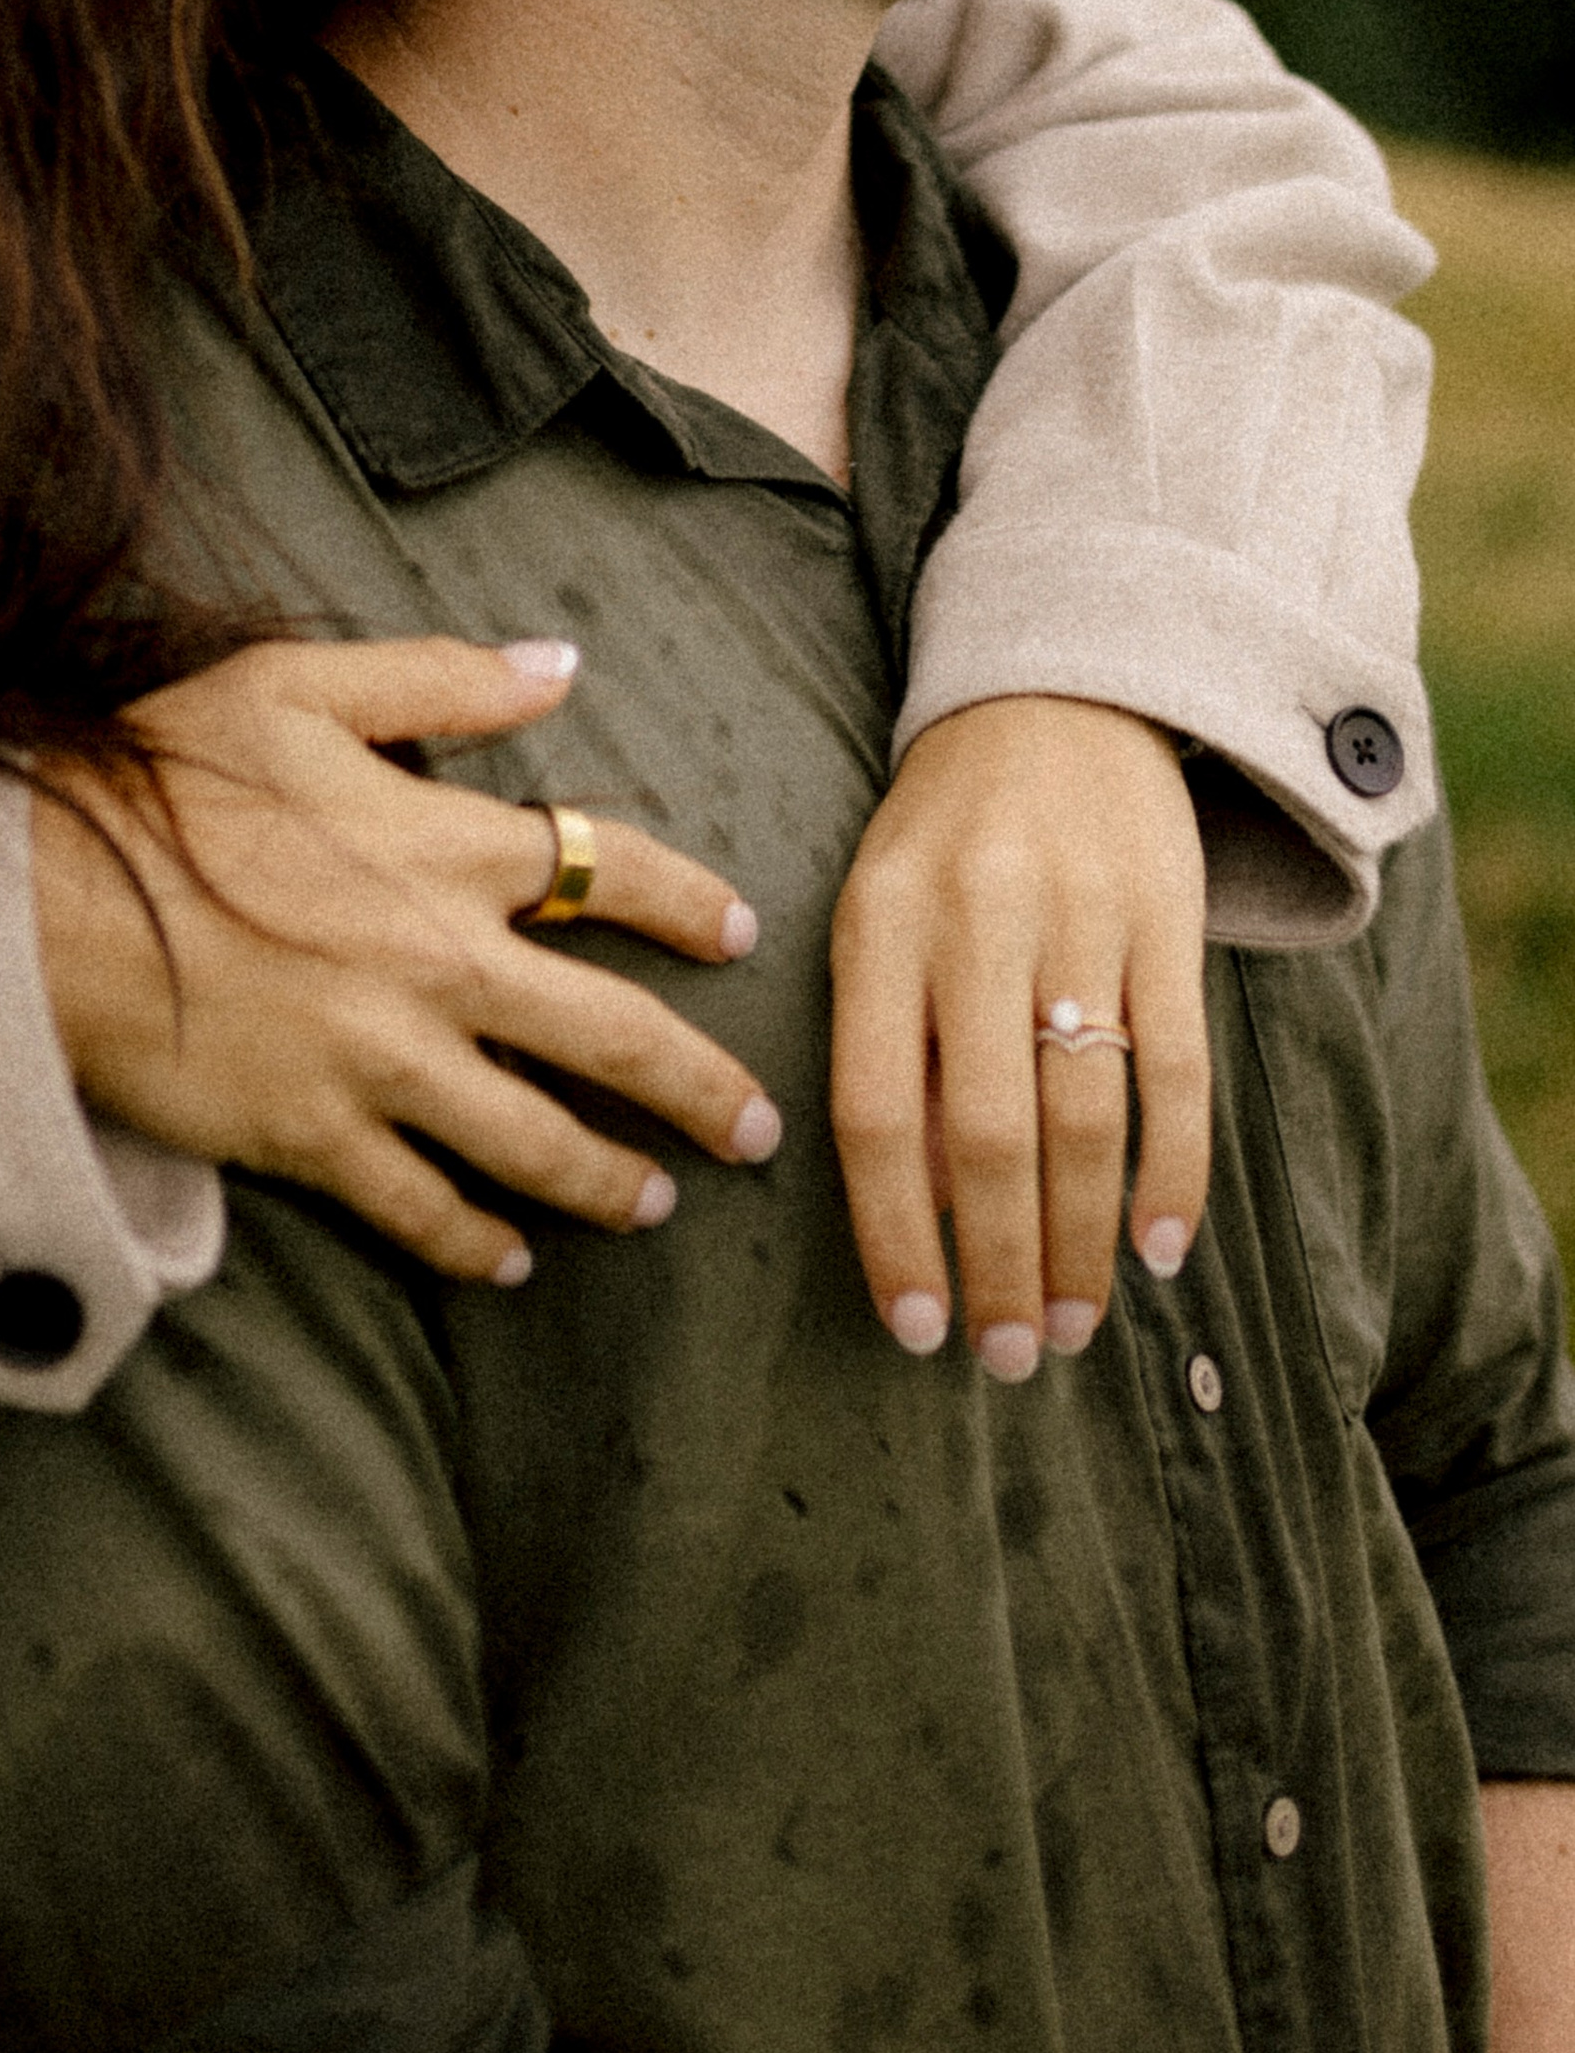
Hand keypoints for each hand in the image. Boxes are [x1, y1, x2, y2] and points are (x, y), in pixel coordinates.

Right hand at [30, 635, 777, 1285]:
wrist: (40, 903)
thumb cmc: (162, 779)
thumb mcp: (296, 686)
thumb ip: (440, 678)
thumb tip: (558, 663)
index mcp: (447, 845)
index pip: (609, 869)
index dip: (687, 901)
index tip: (738, 932)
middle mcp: (440, 963)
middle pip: (612, 1037)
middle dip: (700, 1089)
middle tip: (755, 1127)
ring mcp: (382, 1062)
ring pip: (535, 1141)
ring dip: (608, 1179)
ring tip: (652, 1201)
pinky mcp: (315, 1136)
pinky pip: (421, 1206)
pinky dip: (475, 1240)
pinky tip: (509, 1259)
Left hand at [827, 696, 1210, 1377]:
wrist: (1054, 694)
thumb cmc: (943, 839)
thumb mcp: (878, 916)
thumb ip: (890, 1048)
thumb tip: (921, 1213)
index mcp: (878, 925)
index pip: (876, 1112)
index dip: (894, 1233)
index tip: (914, 1329)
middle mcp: (975, 922)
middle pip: (989, 1134)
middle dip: (999, 1265)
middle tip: (1007, 1358)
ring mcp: (1079, 918)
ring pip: (1086, 1119)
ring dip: (1081, 1242)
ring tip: (1073, 1327)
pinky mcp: (1167, 919)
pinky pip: (1177, 1071)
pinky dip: (1173, 1173)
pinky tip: (1158, 1247)